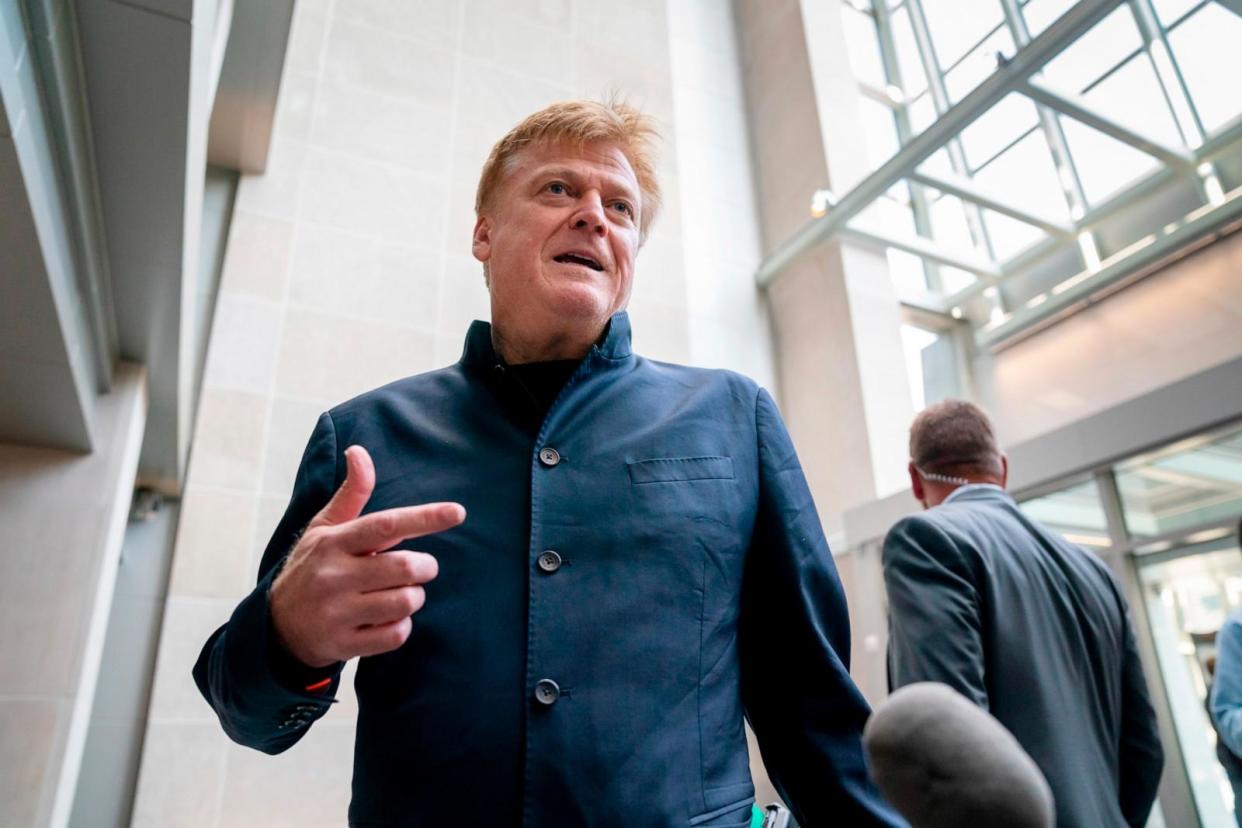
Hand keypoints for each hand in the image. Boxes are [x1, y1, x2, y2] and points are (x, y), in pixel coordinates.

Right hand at [269, 445, 464, 667]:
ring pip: (405, 602)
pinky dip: (401, 626)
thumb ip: (351, 493)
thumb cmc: (313, 566)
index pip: (386, 524)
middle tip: (421, 567)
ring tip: (401, 593)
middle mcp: (334, 576)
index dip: (425, 518)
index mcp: (334, 542)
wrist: (276, 626)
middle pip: (405, 568)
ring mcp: (337, 612)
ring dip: (414, 597)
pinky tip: (387, 619)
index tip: (458, 512)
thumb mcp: (325, 528)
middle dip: (425, 566)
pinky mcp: (343, 644)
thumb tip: (359, 451)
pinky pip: (395, 635)